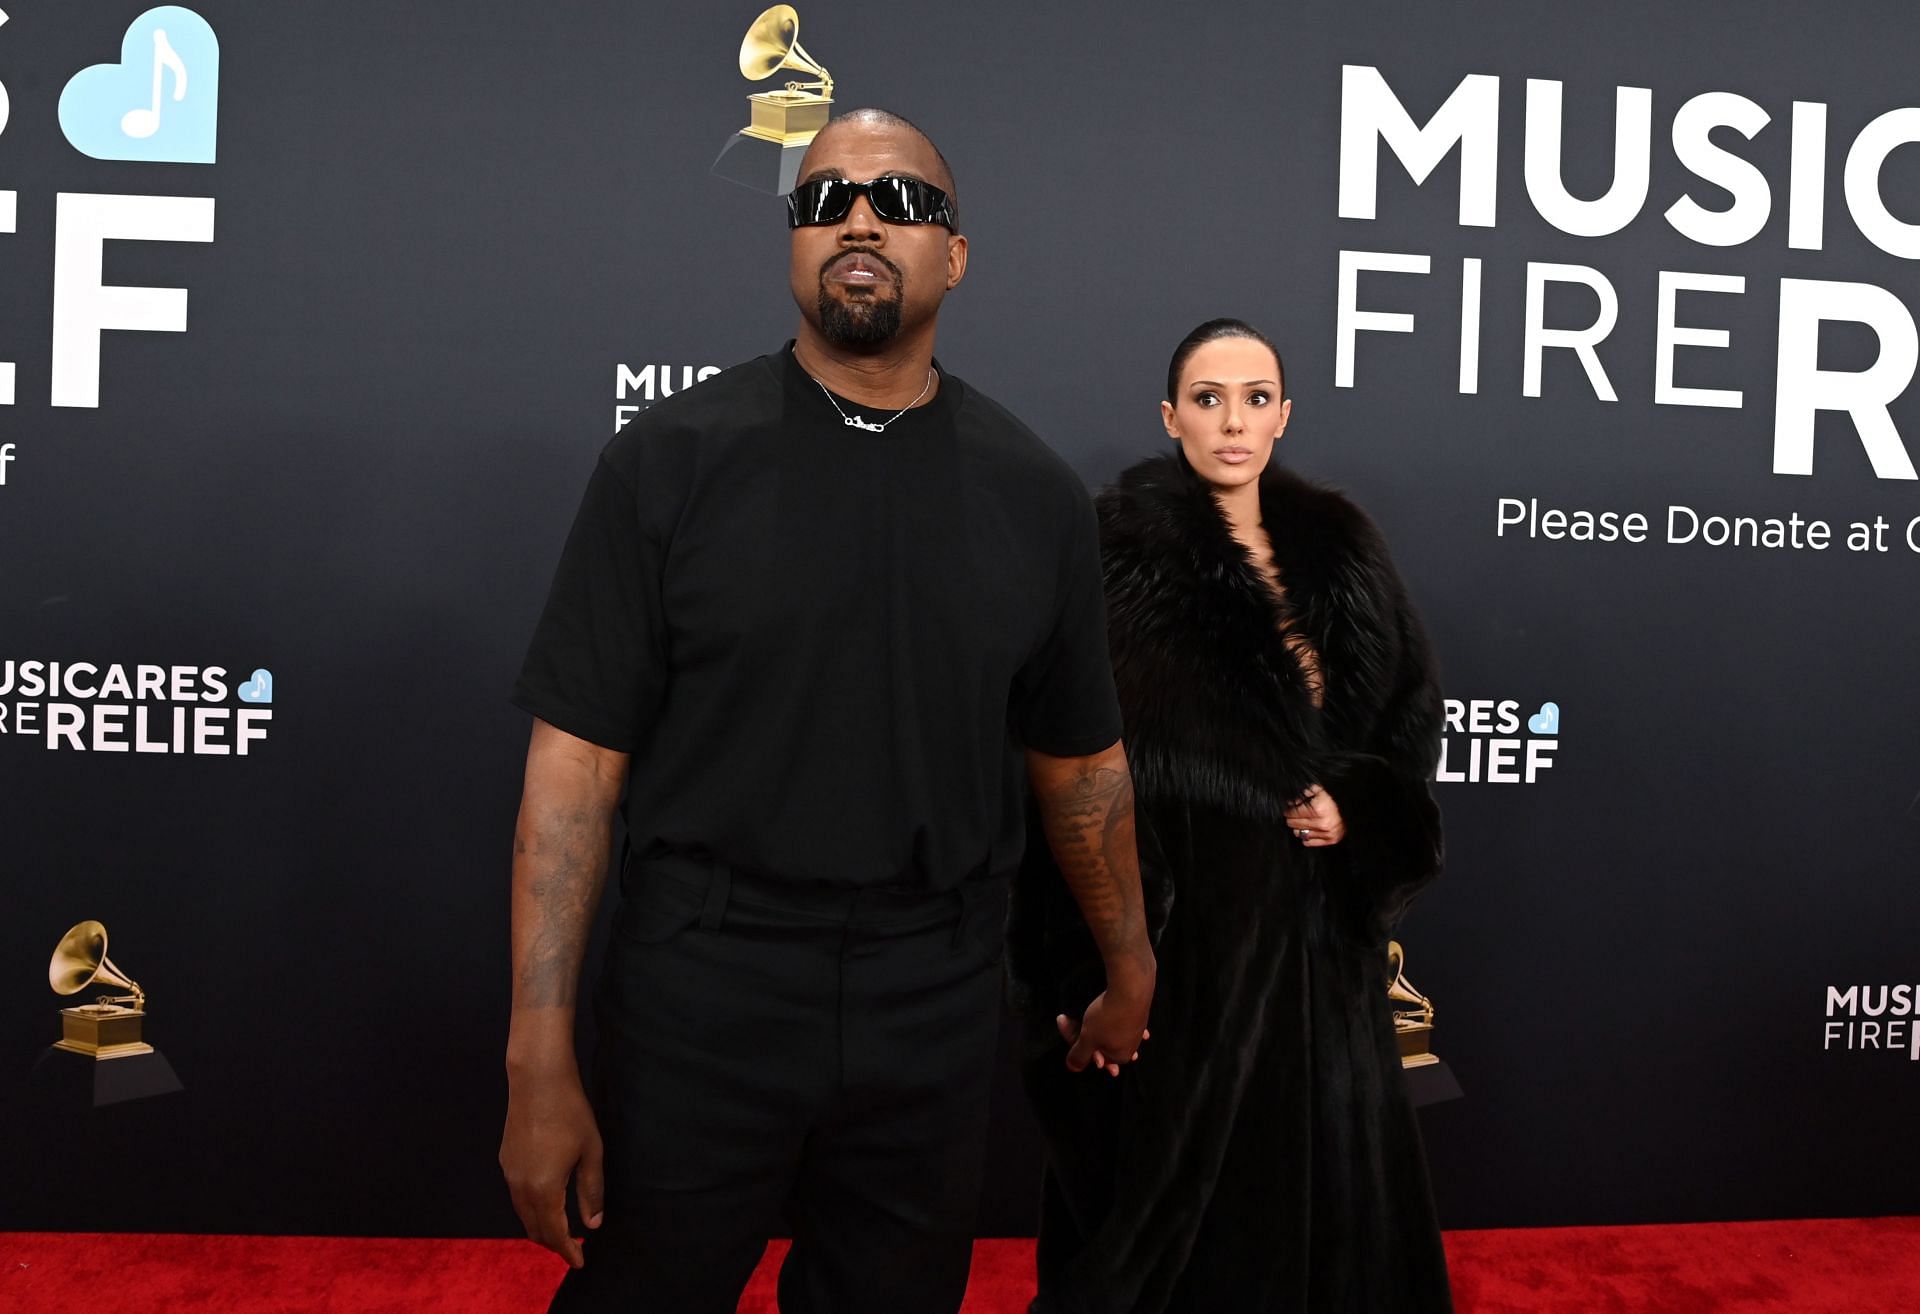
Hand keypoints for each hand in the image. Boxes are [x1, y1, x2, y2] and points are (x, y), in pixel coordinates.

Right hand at [500, 1064, 603, 1268]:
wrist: (537, 1079)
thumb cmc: (570, 1112)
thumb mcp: (591, 1152)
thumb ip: (591, 1191)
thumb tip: (594, 1223)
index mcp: (543, 1189)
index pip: (555, 1233)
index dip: (568, 1251)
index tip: (580, 1262)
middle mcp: (520, 1187)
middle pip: (535, 1229)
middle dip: (554, 1243)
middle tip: (575, 1248)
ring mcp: (509, 1174)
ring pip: (523, 1214)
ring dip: (542, 1226)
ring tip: (563, 1229)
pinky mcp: (506, 1161)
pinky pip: (517, 1197)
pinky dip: (532, 1209)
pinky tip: (547, 1201)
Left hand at [1057, 965, 1152, 1075]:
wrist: (1132, 990)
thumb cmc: (1108, 1017)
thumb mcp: (1088, 1038)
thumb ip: (1080, 1055)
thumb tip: (1072, 1068)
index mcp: (1119, 1057)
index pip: (1095, 1055)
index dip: (1077, 1042)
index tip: (1062, 1020)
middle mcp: (1132, 1047)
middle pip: (1105, 1044)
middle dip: (1090, 1037)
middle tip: (1075, 1024)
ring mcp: (1137, 1031)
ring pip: (1115, 1032)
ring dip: (1103, 1029)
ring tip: (1093, 1022)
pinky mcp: (1141, 1015)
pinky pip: (1125, 1020)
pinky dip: (1118, 1019)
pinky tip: (1112, 1014)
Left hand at [1284, 785, 1345, 846]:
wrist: (1355, 809)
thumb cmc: (1336, 799)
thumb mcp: (1320, 790)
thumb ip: (1305, 792)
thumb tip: (1291, 801)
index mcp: (1317, 809)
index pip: (1292, 813)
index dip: (1289, 809)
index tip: (1290, 808)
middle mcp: (1321, 823)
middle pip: (1292, 824)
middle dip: (1292, 818)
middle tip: (1295, 815)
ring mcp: (1326, 833)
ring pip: (1298, 834)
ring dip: (1298, 828)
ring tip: (1303, 822)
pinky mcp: (1331, 840)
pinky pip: (1308, 842)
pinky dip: (1306, 837)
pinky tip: (1309, 830)